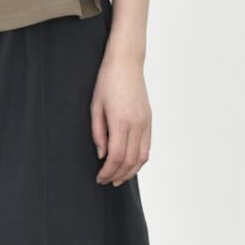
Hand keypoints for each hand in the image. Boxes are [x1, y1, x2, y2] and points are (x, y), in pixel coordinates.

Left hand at [90, 51, 151, 184]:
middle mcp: (137, 124)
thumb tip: (102, 154)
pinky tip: (130, 164)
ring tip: (118, 178)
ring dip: (130, 171)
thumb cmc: (107, 82)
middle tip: (106, 181)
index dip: (107, 171)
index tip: (99, 177)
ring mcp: (146, 123)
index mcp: (121, 122)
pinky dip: (139, 160)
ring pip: (142, 157)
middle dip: (117, 175)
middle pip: (130, 161)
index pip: (116, 156)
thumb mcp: (95, 107)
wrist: (126, 64)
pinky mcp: (149, 120)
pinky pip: (147, 147)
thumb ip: (98, 133)